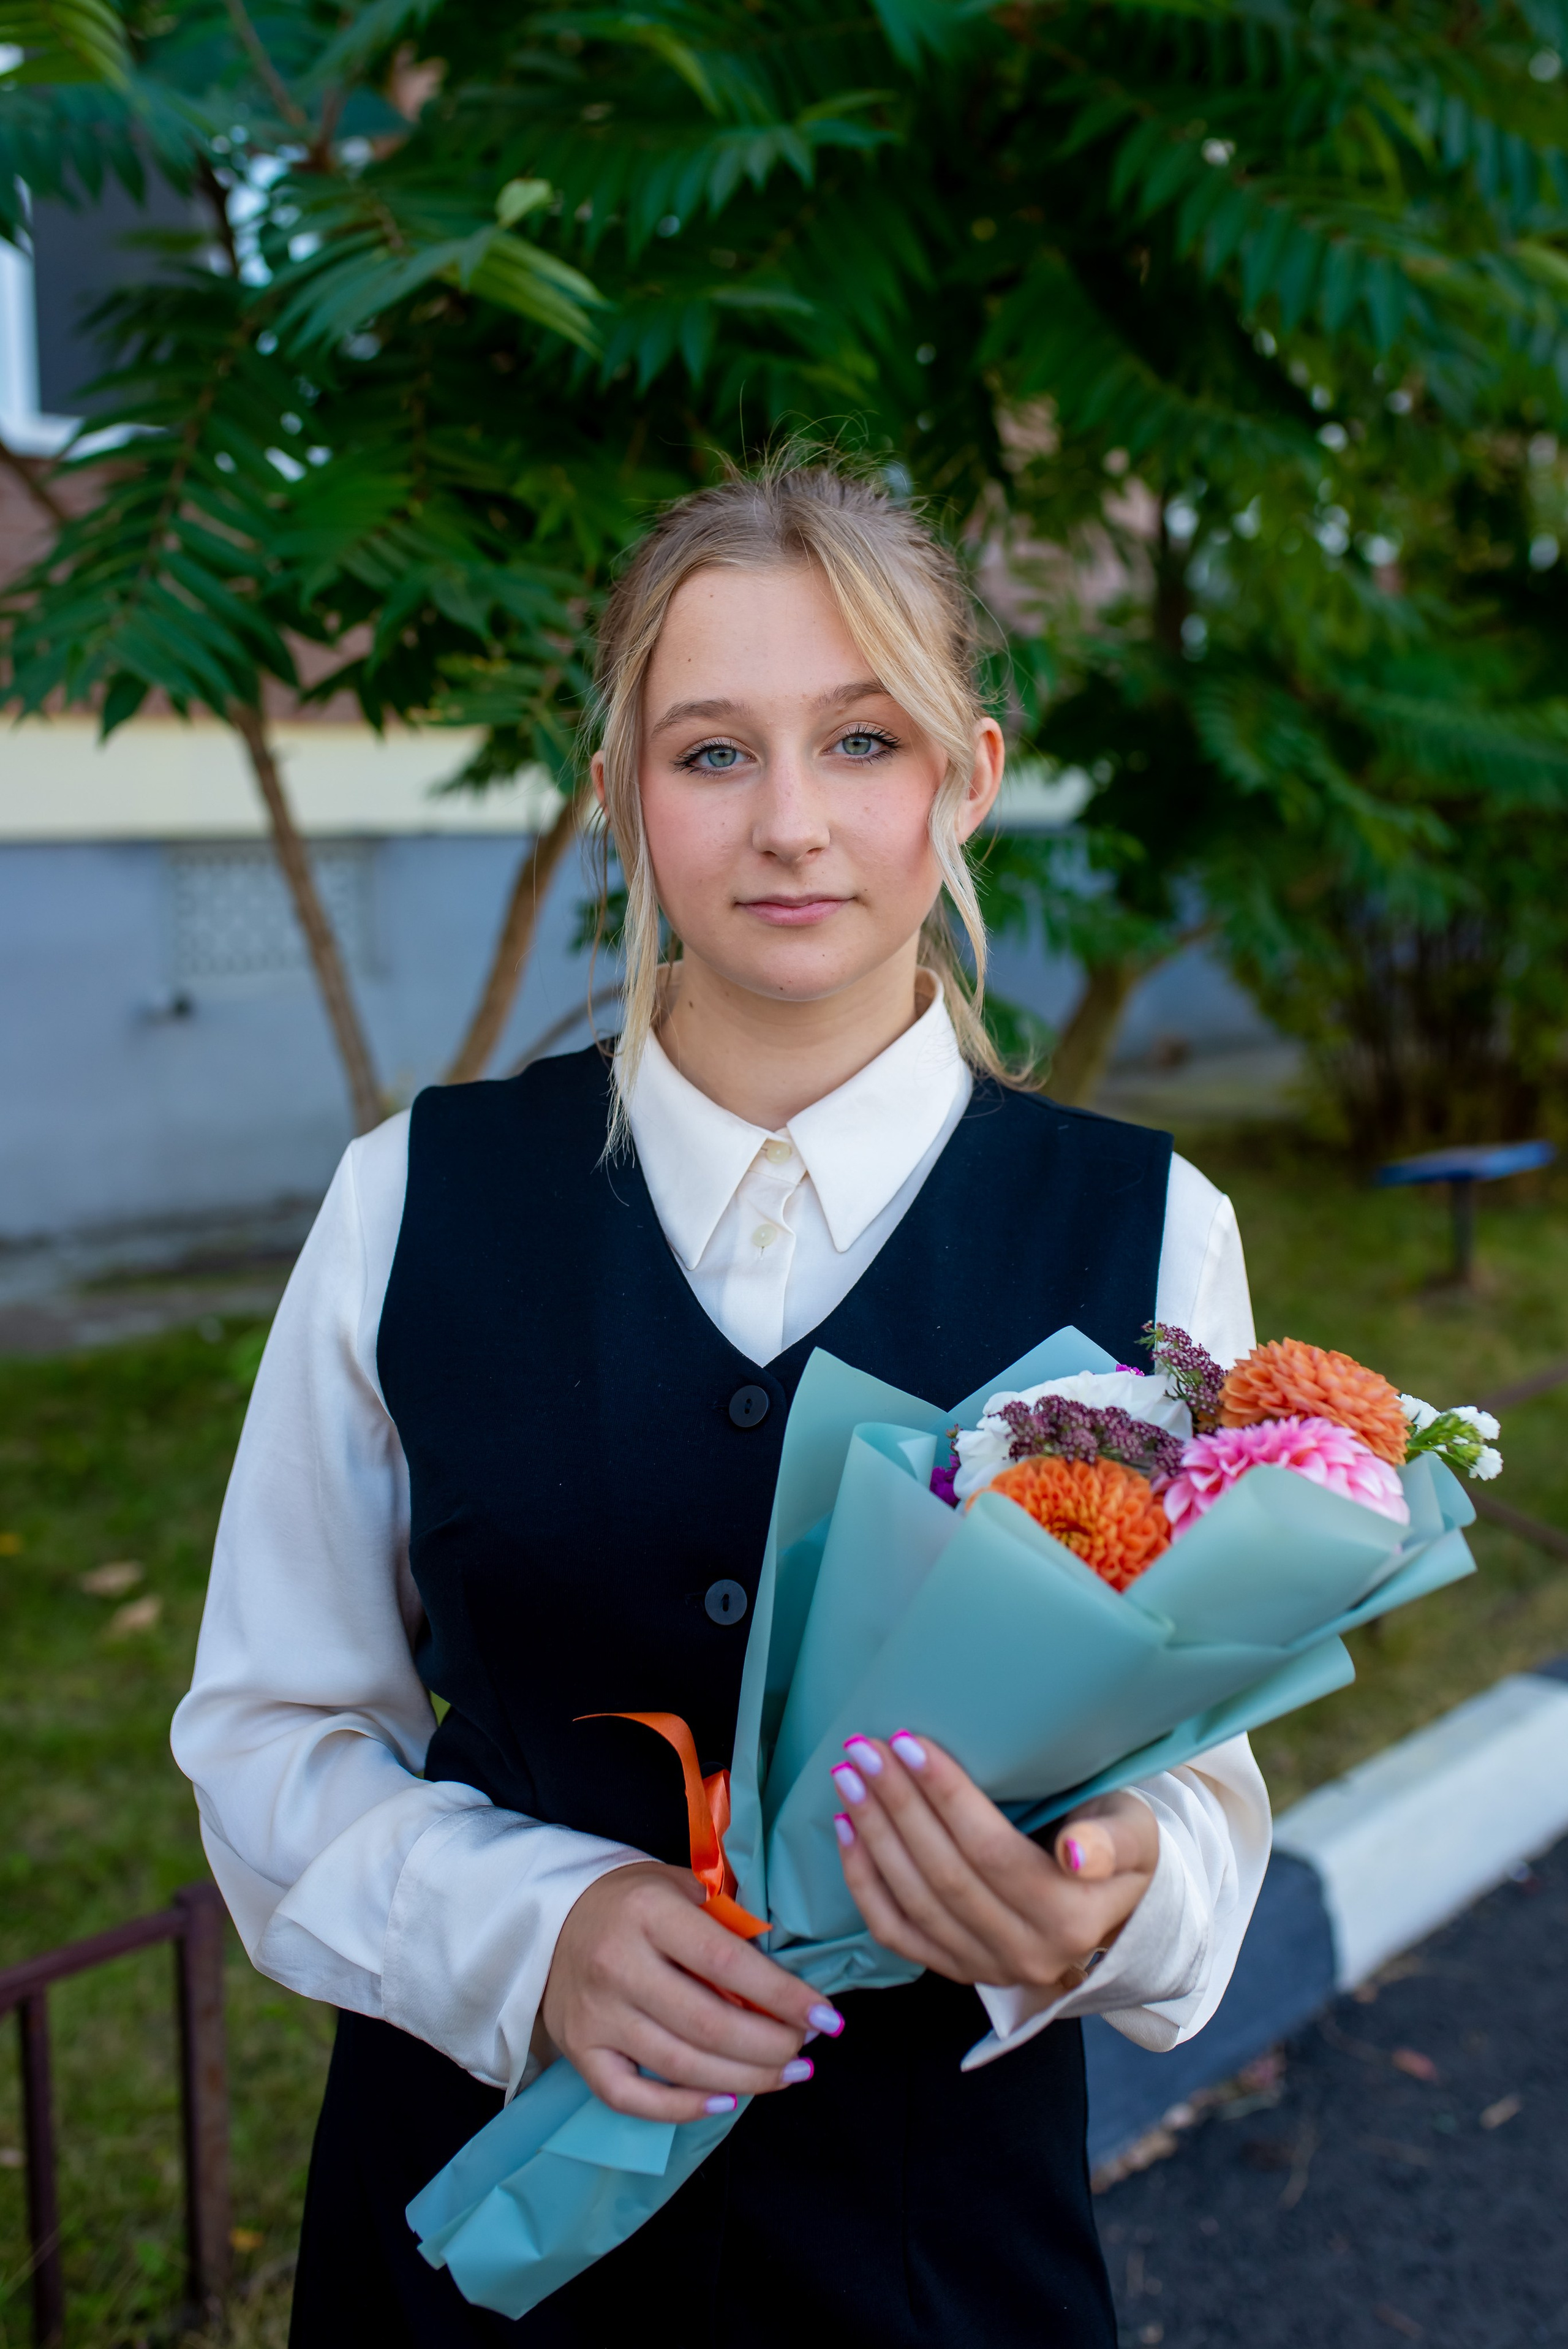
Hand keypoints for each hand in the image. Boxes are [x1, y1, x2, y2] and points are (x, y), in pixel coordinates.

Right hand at [540, 1862, 843, 2121]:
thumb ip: (729, 1921)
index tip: (826, 2018)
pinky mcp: (579, 2052)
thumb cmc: (635, 1901)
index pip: (726, 1961)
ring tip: (786, 2074)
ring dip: (745, 2078)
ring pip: (680, 2065)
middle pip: (708, 2023)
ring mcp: (595, 2014)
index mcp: (649, 1912)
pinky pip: (633, 2097)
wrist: (554, 1918)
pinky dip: (683, 2108)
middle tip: (806, 2051)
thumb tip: (788, 1971)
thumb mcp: (683, 1886)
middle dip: (770, 2046)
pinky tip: (726, 2100)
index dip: (782, 1996)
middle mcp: (617, 1964)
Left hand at [830, 1734, 1158, 1994]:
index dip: (947, 1797)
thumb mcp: (1135, 1833)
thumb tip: (1076, 1853)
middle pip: (945, 1874)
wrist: (1117, 1906)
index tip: (909, 1742)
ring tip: (848, 1778)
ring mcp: (987, 1969)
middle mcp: (1026, 1954)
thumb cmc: (1121, 1847)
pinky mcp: (957, 1971)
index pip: (992, 1851)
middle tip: (864, 1748)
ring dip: (874, 1836)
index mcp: (1071, 1919)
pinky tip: (846, 1833)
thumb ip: (1112, 1842)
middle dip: (898, 1806)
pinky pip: (896, 1933)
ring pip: (914, 1902)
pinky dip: (864, 1883)